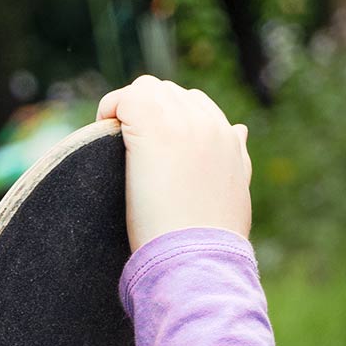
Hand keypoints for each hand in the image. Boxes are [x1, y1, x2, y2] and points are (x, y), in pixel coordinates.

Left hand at [95, 75, 253, 253]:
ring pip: (145, 89)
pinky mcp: (150, 122)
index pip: (195, 105)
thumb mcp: (235, 193)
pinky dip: (109, 112)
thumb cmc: (213, 237)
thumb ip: (237, 159)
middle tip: (133, 151)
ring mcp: (180, 120)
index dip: (169, 122)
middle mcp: (208, 122)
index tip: (154, 152)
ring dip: (129, 111)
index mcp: (228, 139)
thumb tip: (240, 130)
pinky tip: (105, 139)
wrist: (197, 256)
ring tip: (119, 146)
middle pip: (169, 93)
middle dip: (148, 113)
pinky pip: (121, 99)